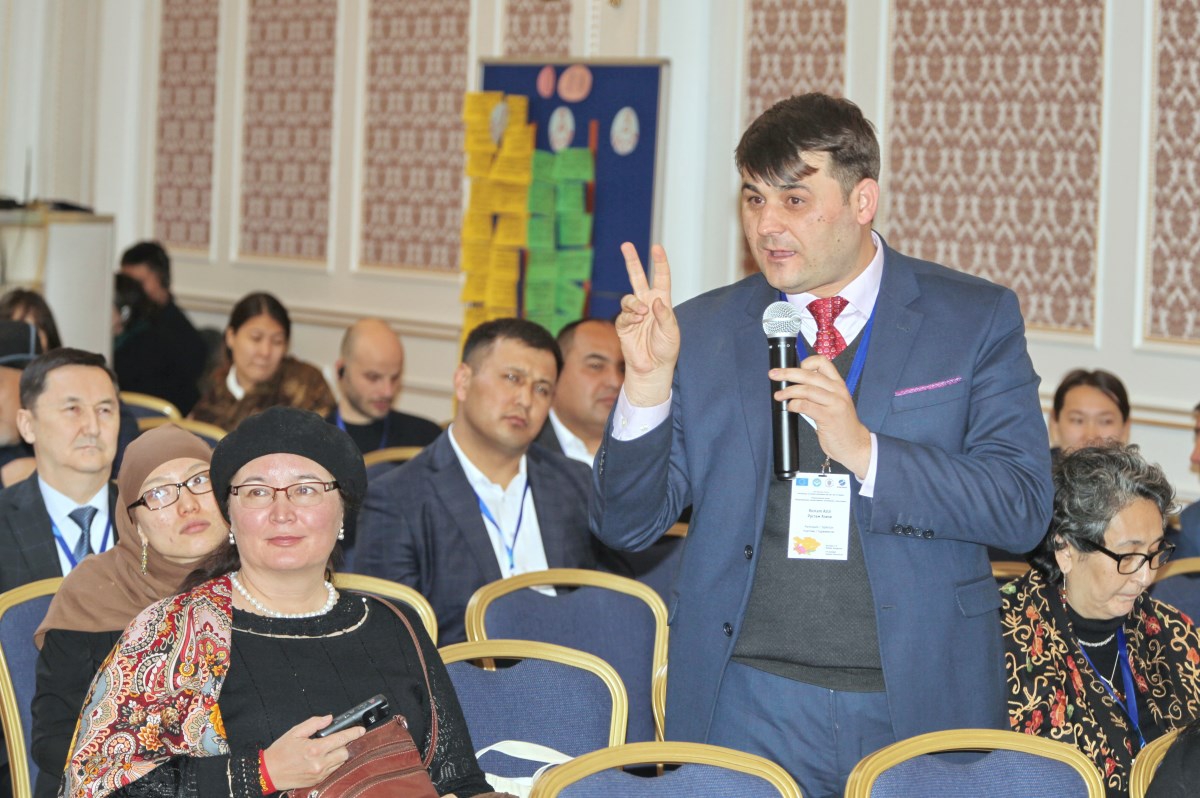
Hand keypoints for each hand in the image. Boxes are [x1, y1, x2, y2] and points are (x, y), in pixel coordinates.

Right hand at [261, 715, 365, 789]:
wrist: (269, 772)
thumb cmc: (280, 752)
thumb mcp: (295, 732)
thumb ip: (314, 723)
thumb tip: (329, 718)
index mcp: (315, 749)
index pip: (341, 739)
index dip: (353, 733)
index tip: (361, 730)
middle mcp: (319, 763)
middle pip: (345, 753)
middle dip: (344, 745)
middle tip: (336, 740)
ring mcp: (319, 774)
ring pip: (340, 763)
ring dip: (338, 755)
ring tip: (327, 750)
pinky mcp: (317, 781)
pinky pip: (333, 771)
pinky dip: (332, 763)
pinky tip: (322, 759)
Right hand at [616, 242, 679, 405]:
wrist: (653, 368)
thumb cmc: (666, 349)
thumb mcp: (672, 332)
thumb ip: (665, 316)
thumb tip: (656, 301)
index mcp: (662, 302)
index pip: (661, 277)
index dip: (659, 262)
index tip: (656, 247)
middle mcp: (647, 304)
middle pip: (638, 277)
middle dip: (632, 261)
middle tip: (626, 245)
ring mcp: (634, 314)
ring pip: (628, 298)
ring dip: (634, 303)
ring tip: (642, 313)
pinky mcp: (623, 325)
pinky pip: (623, 315)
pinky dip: (630, 317)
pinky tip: (637, 322)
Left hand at [771, 354, 872, 477]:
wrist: (854, 444)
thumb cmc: (840, 424)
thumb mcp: (834, 402)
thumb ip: (819, 392)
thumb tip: (794, 385)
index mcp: (838, 384)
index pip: (823, 362)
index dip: (806, 362)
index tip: (794, 368)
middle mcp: (838, 391)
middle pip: (809, 375)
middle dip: (788, 373)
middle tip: (774, 374)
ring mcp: (835, 403)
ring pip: (806, 390)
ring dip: (788, 391)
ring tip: (779, 395)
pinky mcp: (829, 417)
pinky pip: (806, 406)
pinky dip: (794, 405)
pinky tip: (790, 407)